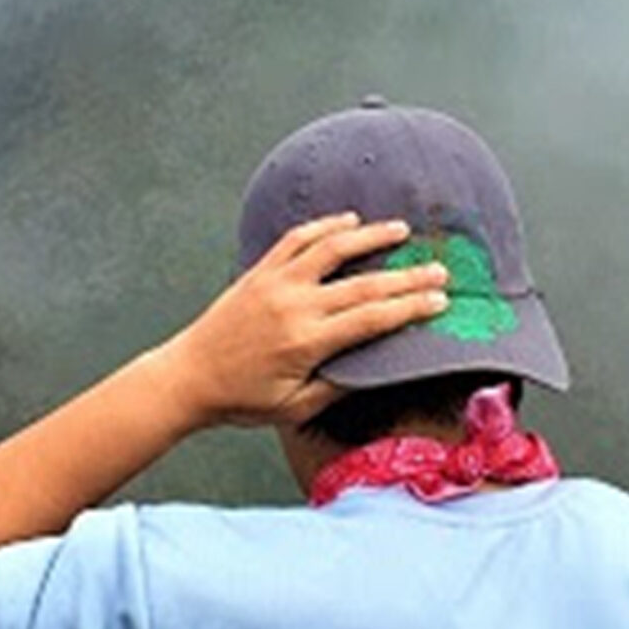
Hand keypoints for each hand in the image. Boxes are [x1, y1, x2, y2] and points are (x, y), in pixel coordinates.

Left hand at [159, 213, 450, 427]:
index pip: (372, 319)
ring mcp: (275, 284)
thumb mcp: (294, 408)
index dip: (410, 308)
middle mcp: (294, 306)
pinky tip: (347, 221)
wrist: (188, 377)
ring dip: (369, 236)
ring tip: (401, 230)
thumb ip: (335, 387)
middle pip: (363, 284)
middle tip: (439, 269)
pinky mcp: (259, 273)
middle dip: (407, 276)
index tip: (440, 302)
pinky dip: (324, 226)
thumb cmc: (240, 399)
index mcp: (307, 342)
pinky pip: (296, 240)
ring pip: (331, 249)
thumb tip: (374, 370)